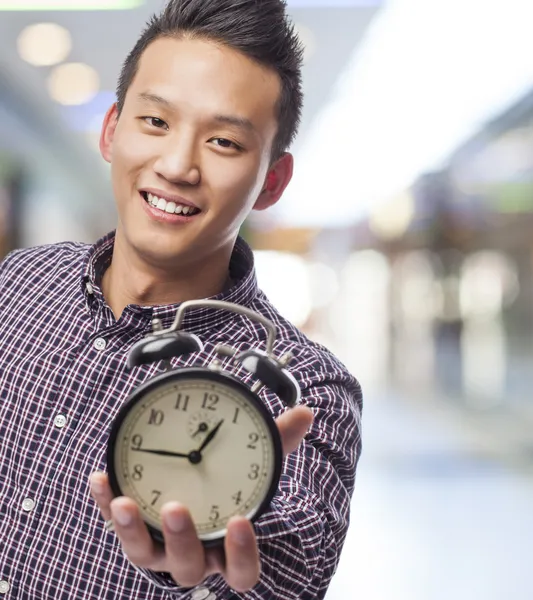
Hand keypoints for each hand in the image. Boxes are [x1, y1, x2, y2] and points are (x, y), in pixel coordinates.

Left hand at [90, 405, 312, 591]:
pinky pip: (114, 523)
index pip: (242, 570)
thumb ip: (276, 441)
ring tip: (123, 500)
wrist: (192, 480)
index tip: (239, 522)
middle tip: (177, 507)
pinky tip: (100, 478)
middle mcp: (194, 554)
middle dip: (182, 540)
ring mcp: (159, 547)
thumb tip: (305, 414)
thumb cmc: (227, 480)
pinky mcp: (133, 529)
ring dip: (132, 530)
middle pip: (189, 567)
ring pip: (145, 555)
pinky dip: (104, 503)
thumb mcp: (253, 462)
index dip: (242, 554)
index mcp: (228, 545)